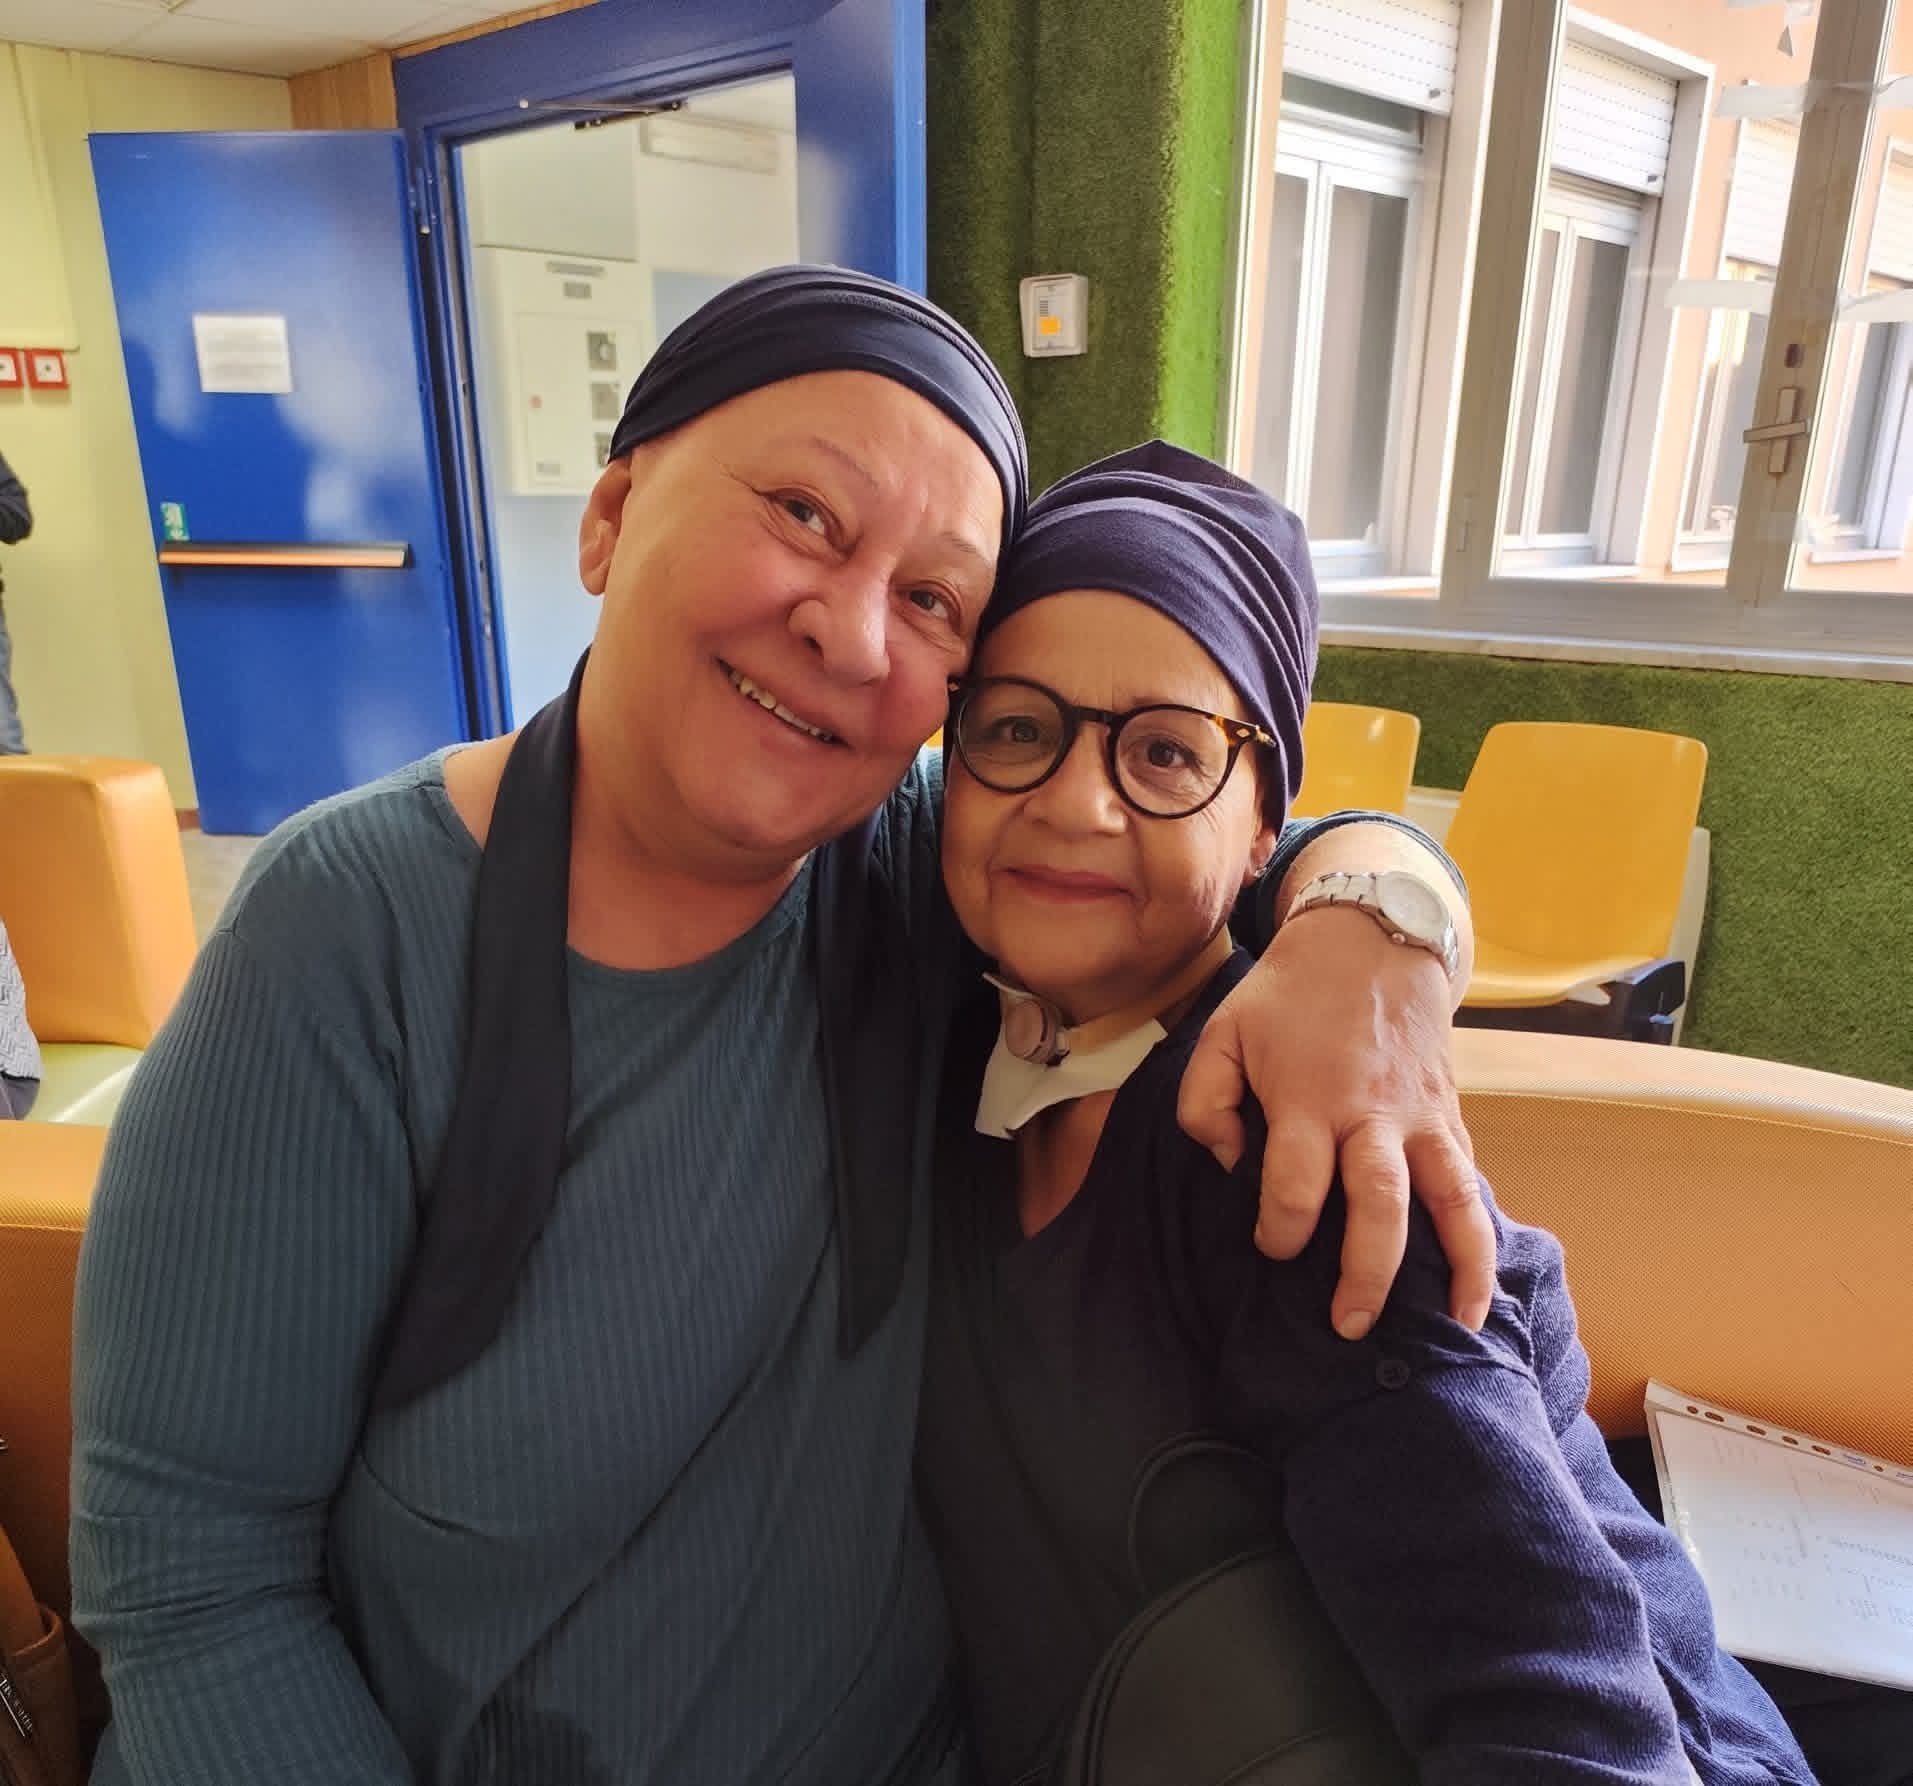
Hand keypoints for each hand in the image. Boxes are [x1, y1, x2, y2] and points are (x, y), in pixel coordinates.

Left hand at [1178, 905, 1492, 1337]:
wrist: (1373, 939)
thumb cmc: (1287, 996)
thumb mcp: (1221, 1032)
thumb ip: (1203, 1101)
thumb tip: (1231, 1163)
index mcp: (1308, 1098)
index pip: (1295, 1185)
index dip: (1278, 1228)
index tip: (1269, 1243)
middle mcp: (1372, 1116)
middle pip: (1379, 1205)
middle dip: (1366, 1273)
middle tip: (1347, 1326)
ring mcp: (1421, 1118)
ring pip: (1449, 1200)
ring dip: (1458, 1267)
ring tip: (1459, 1327)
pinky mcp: (1451, 1118)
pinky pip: (1471, 1184)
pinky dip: (1482, 1236)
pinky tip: (1484, 1287)